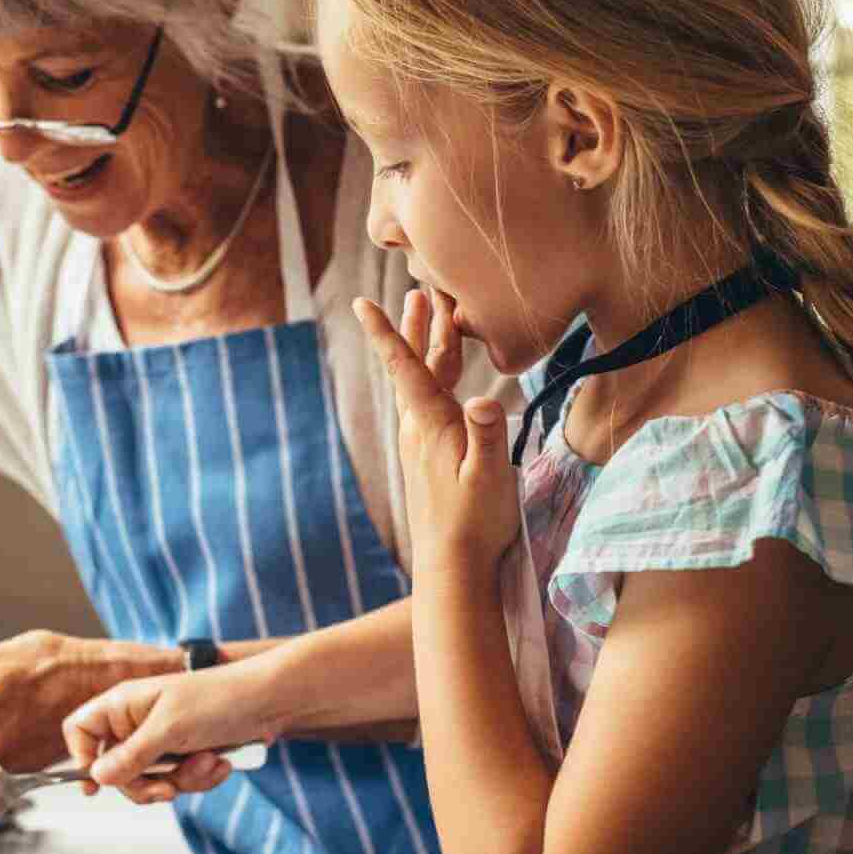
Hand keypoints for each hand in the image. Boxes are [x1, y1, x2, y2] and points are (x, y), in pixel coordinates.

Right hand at [63, 662, 265, 803]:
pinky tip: (219, 764)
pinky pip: (177, 781)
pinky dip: (199, 778)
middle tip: (169, 788)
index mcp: (123, 704)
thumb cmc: (220, 699)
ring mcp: (161, 739)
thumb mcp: (170, 729)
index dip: (81, 757)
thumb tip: (97, 776)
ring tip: (208, 761)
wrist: (270, 702)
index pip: (80, 730)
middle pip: (115, 770)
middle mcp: (136, 722)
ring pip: (151, 781)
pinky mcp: (184, 753)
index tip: (95, 786)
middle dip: (148, 783)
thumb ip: (130, 756)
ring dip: (183, 780)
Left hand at [354, 288, 519, 578]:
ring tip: (430, 316)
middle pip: (414, 363)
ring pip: (424, 380)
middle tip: (419, 289)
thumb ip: (488, 436)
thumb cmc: (476, 521)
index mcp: (430, 423)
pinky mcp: (433, 454)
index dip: (385, 332)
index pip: (404, 367)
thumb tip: (486, 401)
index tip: (363, 302)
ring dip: (428, 345)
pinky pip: (432, 400)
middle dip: (416, 325)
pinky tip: (443, 376)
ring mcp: (424, 440)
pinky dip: (438, 374)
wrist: (454, 564)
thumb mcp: (490, 476)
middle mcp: (420, 426)